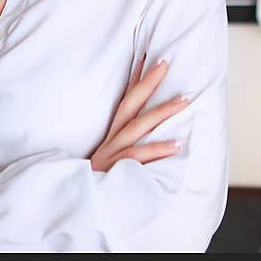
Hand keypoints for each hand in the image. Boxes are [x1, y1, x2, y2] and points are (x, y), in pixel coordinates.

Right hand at [90, 55, 189, 171]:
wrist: (76, 202)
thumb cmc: (96, 182)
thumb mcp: (109, 159)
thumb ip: (126, 146)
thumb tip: (150, 135)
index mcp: (111, 134)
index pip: (124, 101)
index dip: (135, 79)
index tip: (146, 58)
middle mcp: (111, 138)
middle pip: (129, 104)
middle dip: (147, 82)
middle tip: (166, 63)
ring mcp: (112, 152)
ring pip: (138, 126)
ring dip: (161, 112)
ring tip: (184, 100)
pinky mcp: (115, 168)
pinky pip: (138, 156)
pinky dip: (156, 150)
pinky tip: (176, 145)